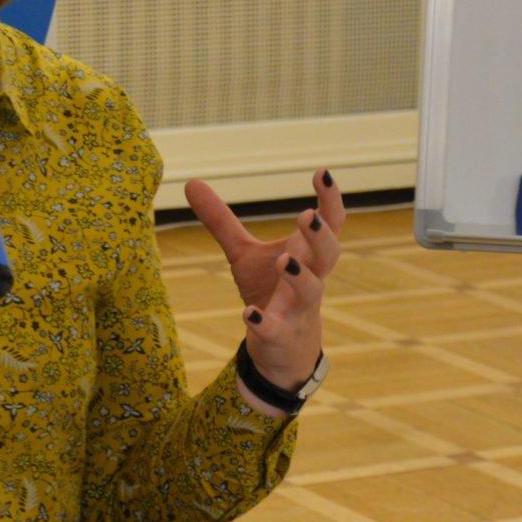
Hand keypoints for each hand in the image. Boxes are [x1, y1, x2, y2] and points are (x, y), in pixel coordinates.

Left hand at [186, 169, 342, 390]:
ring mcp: (299, 309)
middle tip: (306, 215)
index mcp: (306, 254)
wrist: (282, 348)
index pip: (329, 224)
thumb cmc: (269, 291)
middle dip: (321, 236)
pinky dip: (263, 322)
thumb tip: (191, 182)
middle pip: (329, 255)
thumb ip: (222, 222)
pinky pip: (276, 329)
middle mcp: (310, 278)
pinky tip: (247, 313)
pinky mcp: (281, 336)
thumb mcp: (243, 254)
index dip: (330, 199)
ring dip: (301, 277)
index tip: (323, 172)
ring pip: (312, 292)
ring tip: (285, 260)